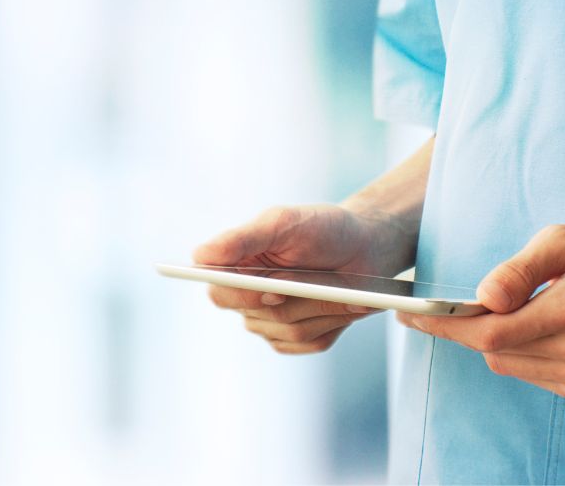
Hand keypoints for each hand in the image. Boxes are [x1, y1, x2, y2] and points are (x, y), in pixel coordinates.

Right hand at [194, 204, 411, 354]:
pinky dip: (333, 320)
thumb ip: (241, 239)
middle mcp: (248, 298)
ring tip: (339, 284)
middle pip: (258, 316)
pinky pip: (310, 341)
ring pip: (289, 330)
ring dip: (321, 306)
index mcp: (236, 267)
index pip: (220, 294)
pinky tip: (342, 302)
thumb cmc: (320, 228)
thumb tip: (200, 256)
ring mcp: (271, 321)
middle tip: (320, 278)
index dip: (243, 297)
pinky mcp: (297, 338)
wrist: (364, 246)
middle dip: (296, 297)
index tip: (273, 290)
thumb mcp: (282, 223)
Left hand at [397, 224, 564, 399]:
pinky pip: (527, 371)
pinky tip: (531, 326)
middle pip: (493, 350)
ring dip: (492, 338)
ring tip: (508, 307)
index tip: (407, 314)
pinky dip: (516, 350)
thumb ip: (521, 269)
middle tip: (437, 307)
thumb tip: (484, 295)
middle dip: (461, 328)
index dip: (444, 325)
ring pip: (506, 363)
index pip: (490, 332)